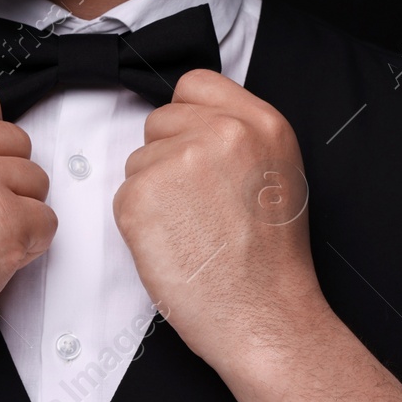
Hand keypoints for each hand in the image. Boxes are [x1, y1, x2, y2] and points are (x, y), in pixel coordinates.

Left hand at [114, 69, 325, 372]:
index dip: (188, 119)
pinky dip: (139, 220)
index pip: (194, 84)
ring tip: (192, 228)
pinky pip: (123, 193)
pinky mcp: (141, 196)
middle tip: (199, 204)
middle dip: (169, 156)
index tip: (196, 150)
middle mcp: (221, 132)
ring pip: (139, 159)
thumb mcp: (278, 173)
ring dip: (154, 190)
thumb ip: (239, 135)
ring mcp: (178, 161)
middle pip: (160, 120)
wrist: (264, 317)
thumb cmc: (270, 260)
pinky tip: (173, 244)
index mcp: (261, 123)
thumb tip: (191, 120)